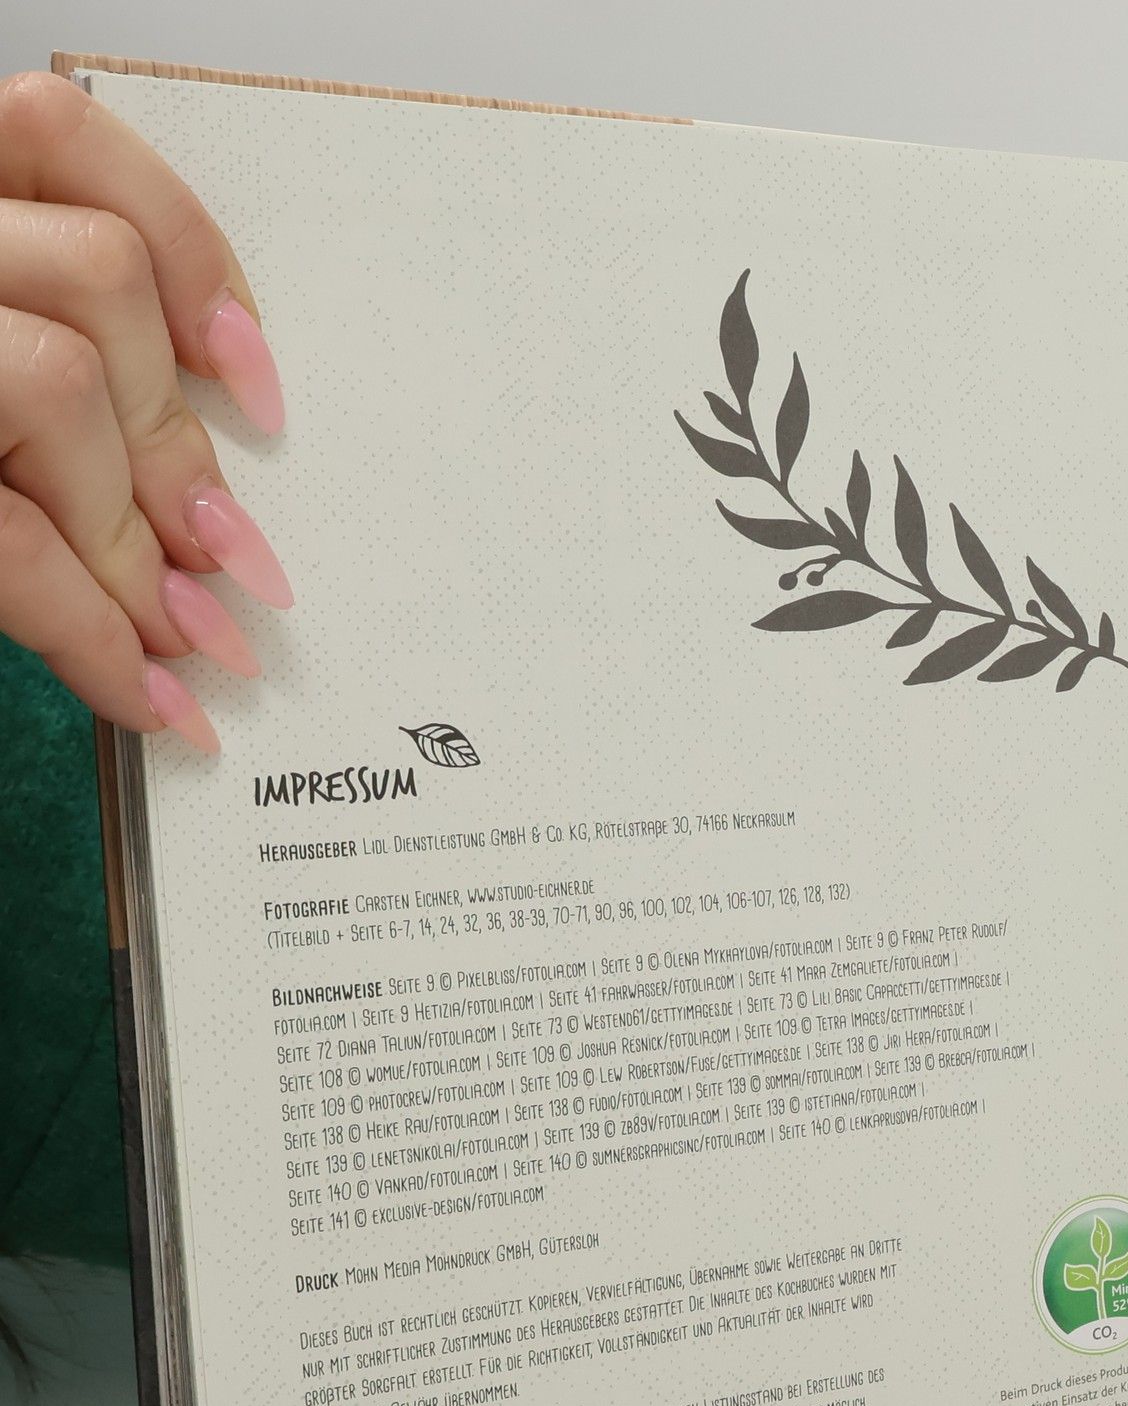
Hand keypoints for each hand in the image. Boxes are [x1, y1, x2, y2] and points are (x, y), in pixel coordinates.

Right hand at [0, 71, 290, 755]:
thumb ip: (48, 352)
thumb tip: (204, 483)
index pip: (55, 136)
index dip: (183, 249)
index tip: (249, 372)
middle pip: (93, 276)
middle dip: (179, 446)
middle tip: (233, 562)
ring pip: (61, 381)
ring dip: (136, 535)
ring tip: (184, 632)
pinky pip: (5, 540)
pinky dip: (92, 633)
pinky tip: (141, 693)